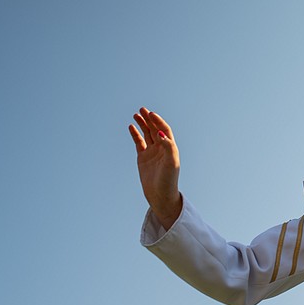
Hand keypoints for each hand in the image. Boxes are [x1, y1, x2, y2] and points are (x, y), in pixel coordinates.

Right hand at [128, 108, 181, 228]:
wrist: (160, 195)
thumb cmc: (169, 180)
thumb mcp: (171, 163)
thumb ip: (168, 146)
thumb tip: (161, 132)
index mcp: (170, 148)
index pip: (164, 130)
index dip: (158, 121)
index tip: (150, 114)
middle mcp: (162, 148)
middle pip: (155, 129)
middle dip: (149, 119)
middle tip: (142, 109)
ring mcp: (152, 152)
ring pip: (147, 134)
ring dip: (142, 124)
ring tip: (136, 114)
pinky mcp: (143, 158)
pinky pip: (139, 142)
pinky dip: (135, 134)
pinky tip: (131, 127)